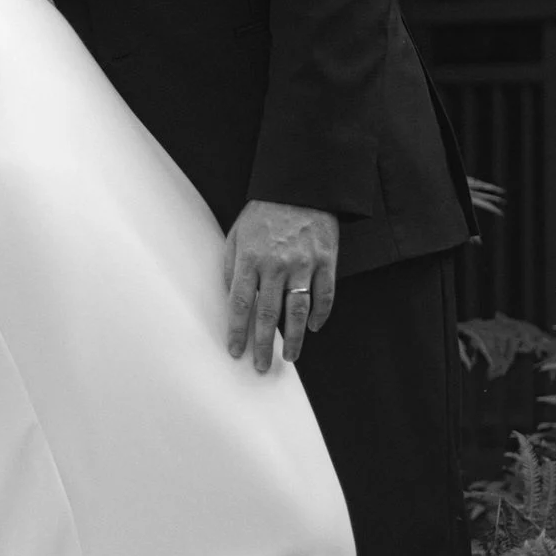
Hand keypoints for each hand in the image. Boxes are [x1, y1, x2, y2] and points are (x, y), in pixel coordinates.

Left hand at [223, 199, 338, 371]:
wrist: (300, 188)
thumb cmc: (262, 214)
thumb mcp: (236, 235)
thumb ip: (230, 267)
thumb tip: (230, 298)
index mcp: (249, 259)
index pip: (239, 304)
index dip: (237, 331)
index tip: (236, 351)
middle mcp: (275, 264)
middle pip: (268, 314)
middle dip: (264, 344)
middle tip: (262, 367)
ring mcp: (303, 263)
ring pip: (298, 310)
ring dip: (294, 338)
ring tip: (290, 357)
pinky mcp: (326, 260)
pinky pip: (325, 295)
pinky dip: (320, 314)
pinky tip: (313, 328)